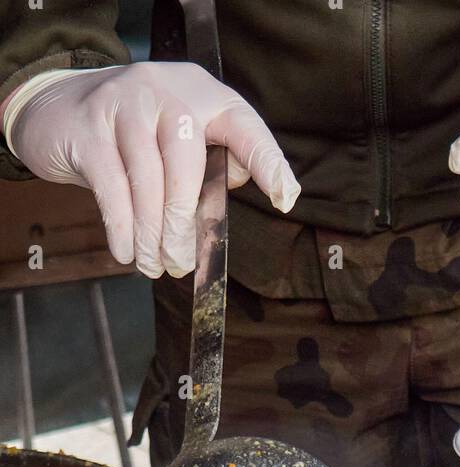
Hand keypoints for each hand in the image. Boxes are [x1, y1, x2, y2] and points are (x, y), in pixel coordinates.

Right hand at [3, 62, 299, 277]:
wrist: (58, 105)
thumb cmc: (136, 138)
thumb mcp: (178, 144)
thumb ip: (208, 171)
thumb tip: (218, 213)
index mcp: (204, 97)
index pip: (244, 127)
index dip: (266, 162)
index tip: (285, 199)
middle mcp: (167, 92)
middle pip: (186, 163)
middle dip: (183, 223)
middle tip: (181, 264)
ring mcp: (125, 103)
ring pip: (147, 180)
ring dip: (152, 234)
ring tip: (153, 265)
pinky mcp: (89, 126)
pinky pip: (111, 186)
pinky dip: (121, 227)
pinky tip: (127, 252)